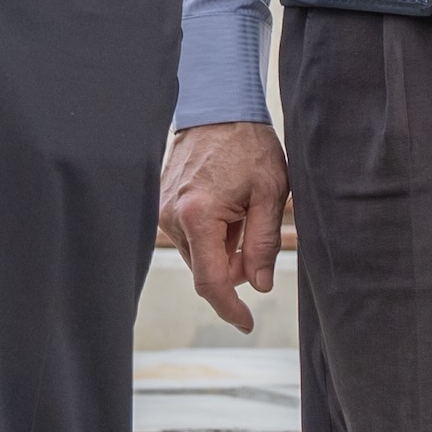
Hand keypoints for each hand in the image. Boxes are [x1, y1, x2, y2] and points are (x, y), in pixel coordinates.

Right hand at [161, 120, 288, 331]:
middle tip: (258, 238)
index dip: (229, 308)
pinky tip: (228, 207)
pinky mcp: (161, 203)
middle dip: (234, 269)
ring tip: (243, 211)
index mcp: (198, 215)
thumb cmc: (249, 146)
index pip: (210, 281)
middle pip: (205, 269)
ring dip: (223, 249)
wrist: (219, 108)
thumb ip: (264, 243)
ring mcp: (162, 209)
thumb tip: (259, 285)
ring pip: (198, 254)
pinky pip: (189, 235)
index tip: (246, 323)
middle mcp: (172, 216)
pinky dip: (212, 234)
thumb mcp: (270, 193)